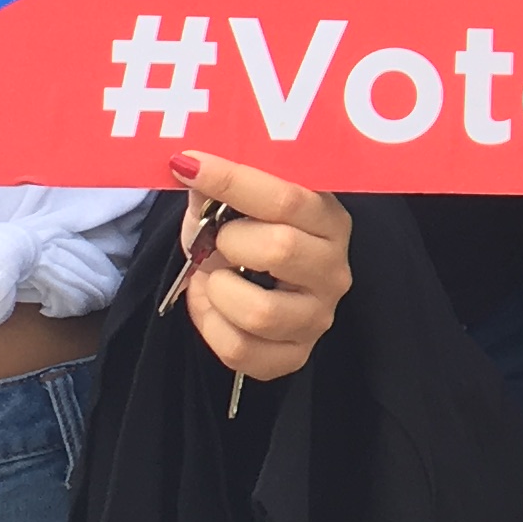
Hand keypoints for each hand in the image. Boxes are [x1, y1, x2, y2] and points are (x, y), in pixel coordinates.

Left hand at [164, 151, 352, 381]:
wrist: (253, 285)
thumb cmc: (248, 236)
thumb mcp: (235, 206)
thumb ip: (217, 187)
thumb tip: (189, 167)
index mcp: (328, 219)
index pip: (286, 197)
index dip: (233, 180)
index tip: (190, 165)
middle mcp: (333, 269)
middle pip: (280, 249)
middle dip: (230, 241)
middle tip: (218, 240)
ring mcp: (317, 317)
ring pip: (259, 312)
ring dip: (218, 290)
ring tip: (215, 278)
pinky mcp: (295, 356)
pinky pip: (241, 350)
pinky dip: (211, 327)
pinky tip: (213, 308)